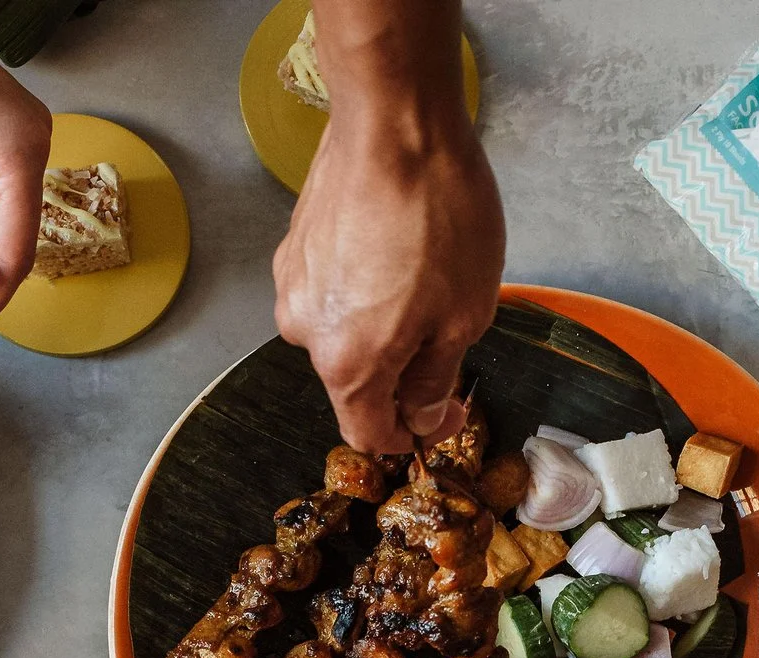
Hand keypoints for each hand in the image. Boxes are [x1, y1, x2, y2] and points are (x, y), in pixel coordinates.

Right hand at [273, 69, 502, 451]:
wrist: (394, 121)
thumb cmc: (438, 214)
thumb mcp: (465, 314)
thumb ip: (438, 377)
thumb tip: (424, 415)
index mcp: (347, 363)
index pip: (367, 433)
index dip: (408, 435)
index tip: (442, 414)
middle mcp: (305, 333)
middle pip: (353, 381)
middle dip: (400, 371)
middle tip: (448, 335)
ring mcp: (292, 286)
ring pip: (342, 331)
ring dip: (381, 324)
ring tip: (425, 278)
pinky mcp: (293, 247)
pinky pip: (332, 288)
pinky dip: (362, 286)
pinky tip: (396, 248)